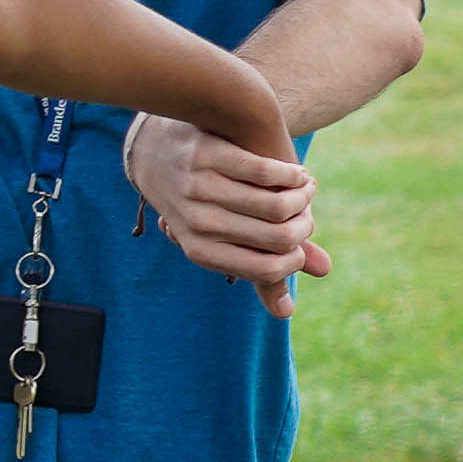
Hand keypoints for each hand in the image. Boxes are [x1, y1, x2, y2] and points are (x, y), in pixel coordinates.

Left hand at [121, 106, 329, 303]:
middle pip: (280, 237)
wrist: (156, 149)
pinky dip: (291, 173)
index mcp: (201, 250)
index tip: (299, 244)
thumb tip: (287, 312)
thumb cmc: (199, 204)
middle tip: (306, 212)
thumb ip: (256, 269)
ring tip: (306, 188)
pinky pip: (267, 172)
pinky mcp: (208, 155)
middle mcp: (198, 223)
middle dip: (304, 225)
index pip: (268, 270)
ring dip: (303, 195)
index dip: (294, 260)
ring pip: (278, 204)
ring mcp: (201, 188)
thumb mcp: (219, 239)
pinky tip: (296, 173)